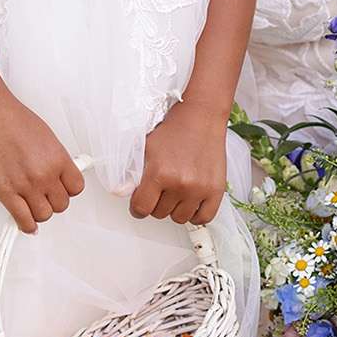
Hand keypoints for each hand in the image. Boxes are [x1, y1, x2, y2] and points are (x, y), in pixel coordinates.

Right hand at [0, 91, 83, 234]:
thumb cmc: (14, 119)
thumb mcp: (46, 136)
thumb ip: (54, 158)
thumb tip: (58, 174)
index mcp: (59, 159)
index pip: (76, 188)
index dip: (68, 190)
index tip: (61, 188)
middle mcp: (45, 174)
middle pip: (61, 205)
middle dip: (53, 201)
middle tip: (44, 195)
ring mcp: (26, 185)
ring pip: (44, 215)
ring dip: (39, 212)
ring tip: (32, 205)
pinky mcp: (6, 193)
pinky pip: (23, 220)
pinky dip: (26, 225)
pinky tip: (26, 223)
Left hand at [130, 101, 226, 225]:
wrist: (201, 118)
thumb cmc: (173, 131)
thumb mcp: (145, 148)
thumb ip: (131, 172)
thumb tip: (120, 192)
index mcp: (159, 173)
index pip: (141, 209)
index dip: (138, 207)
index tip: (141, 202)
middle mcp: (180, 183)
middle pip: (160, 214)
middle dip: (157, 203)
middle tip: (161, 188)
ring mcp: (199, 189)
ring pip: (179, 218)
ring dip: (175, 208)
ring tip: (176, 192)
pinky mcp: (216, 190)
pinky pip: (204, 218)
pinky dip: (196, 214)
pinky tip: (191, 201)